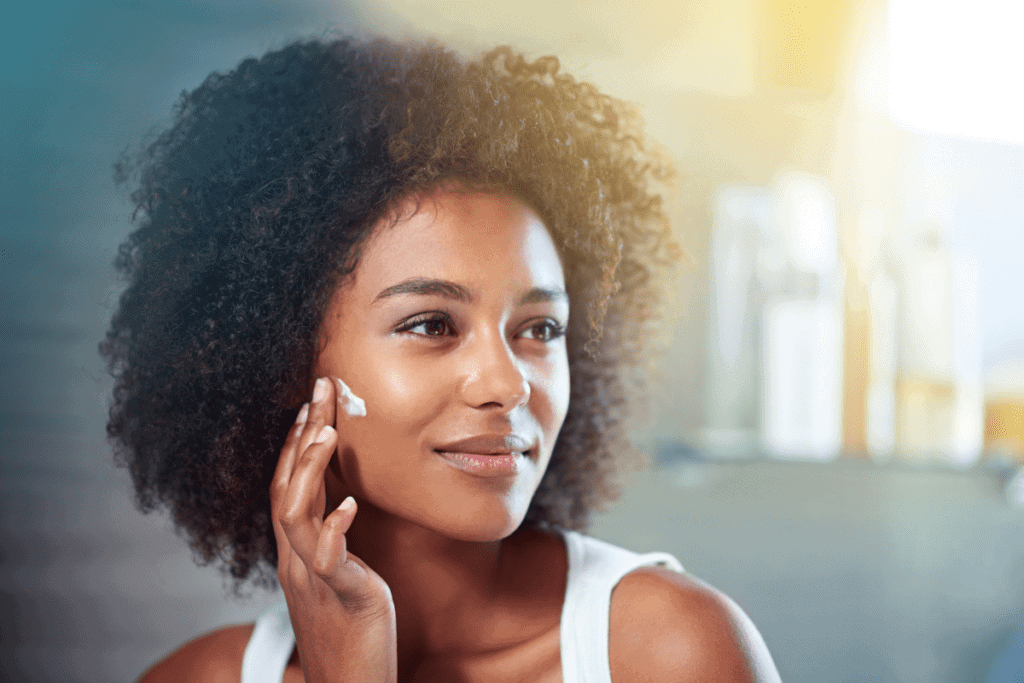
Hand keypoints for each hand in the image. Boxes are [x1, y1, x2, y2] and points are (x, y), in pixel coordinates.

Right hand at [270, 377, 397, 682]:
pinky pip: (329, 561)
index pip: (286, 486)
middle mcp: (295, 561)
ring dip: (309, 471)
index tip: (309, 402)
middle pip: (286, 488)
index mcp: (296, 553)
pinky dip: (334, 529)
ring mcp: (313, 579)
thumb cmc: (350, 634)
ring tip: (327, 432)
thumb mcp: (337, 578)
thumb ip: (331, 542)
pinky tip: (350, 505)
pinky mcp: (342, 598)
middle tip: (319, 390)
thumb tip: (338, 505)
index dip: (294, 443)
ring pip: (295, 516)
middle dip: (301, 437)